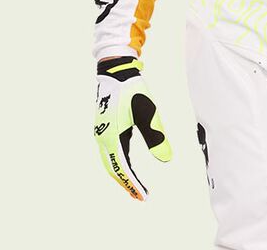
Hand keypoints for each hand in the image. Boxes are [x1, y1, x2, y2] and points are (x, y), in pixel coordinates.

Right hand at [94, 56, 171, 199]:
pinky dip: (120, 161)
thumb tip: (166, 159)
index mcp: (110, 136)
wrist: (116, 70)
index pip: (121, 167)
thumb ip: (156, 136)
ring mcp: (101, 132)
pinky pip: (111, 150)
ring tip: (136, 186)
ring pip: (111, 161)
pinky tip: (129, 165)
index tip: (144, 196)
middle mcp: (102, 137)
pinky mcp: (105, 127)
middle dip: (126, 183)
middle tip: (141, 196)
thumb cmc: (132, 89)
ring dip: (122, 174)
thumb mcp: (147, 111)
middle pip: (113, 168)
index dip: (133, 184)